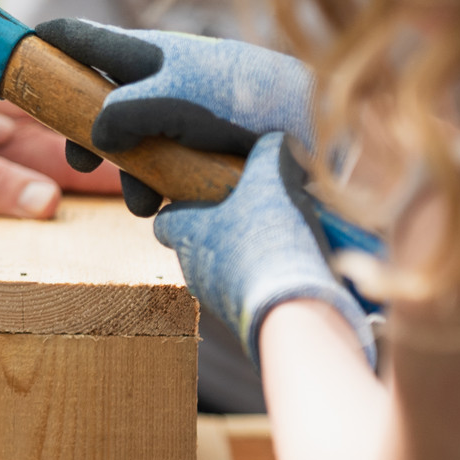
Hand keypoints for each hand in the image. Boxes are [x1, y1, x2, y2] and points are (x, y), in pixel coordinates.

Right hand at [35, 18, 315, 215]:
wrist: (327, 133)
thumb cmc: (251, 103)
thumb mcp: (179, 99)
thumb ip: (127, 111)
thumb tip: (94, 135)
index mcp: (151, 54)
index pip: (80, 39)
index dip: (42, 44)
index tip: (12, 56)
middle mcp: (165, 80)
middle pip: (100, 102)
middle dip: (85, 137)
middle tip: (79, 163)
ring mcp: (188, 115)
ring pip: (135, 144)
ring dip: (130, 175)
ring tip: (145, 203)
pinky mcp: (211, 149)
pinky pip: (169, 169)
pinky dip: (163, 188)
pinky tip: (174, 207)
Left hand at [152, 133, 373, 366]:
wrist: (294, 309)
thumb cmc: (272, 239)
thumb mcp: (273, 179)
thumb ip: (269, 153)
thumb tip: (274, 140)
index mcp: (188, 232)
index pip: (165, 221)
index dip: (181, 207)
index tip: (203, 197)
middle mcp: (194, 268)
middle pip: (197, 245)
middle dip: (220, 231)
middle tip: (253, 216)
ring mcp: (217, 299)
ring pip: (222, 272)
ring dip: (244, 258)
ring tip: (280, 243)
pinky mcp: (244, 319)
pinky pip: (248, 294)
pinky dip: (264, 282)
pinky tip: (292, 271)